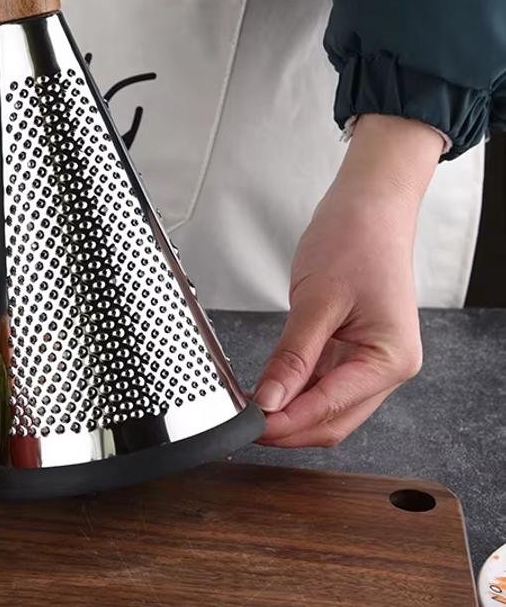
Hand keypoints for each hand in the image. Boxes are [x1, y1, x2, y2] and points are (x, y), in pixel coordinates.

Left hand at [253, 115, 444, 446]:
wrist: (368, 207)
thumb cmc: (355, 241)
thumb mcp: (317, 300)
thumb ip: (293, 356)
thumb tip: (270, 400)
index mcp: (390, 360)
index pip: (331, 410)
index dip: (287, 424)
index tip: (250, 428)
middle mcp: (387, 367)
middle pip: (332, 420)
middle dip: (288, 428)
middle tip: (244, 425)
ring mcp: (371, 359)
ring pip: (327, 406)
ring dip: (290, 411)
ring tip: (250, 409)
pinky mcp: (354, 348)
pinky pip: (323, 382)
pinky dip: (296, 390)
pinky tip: (269, 389)